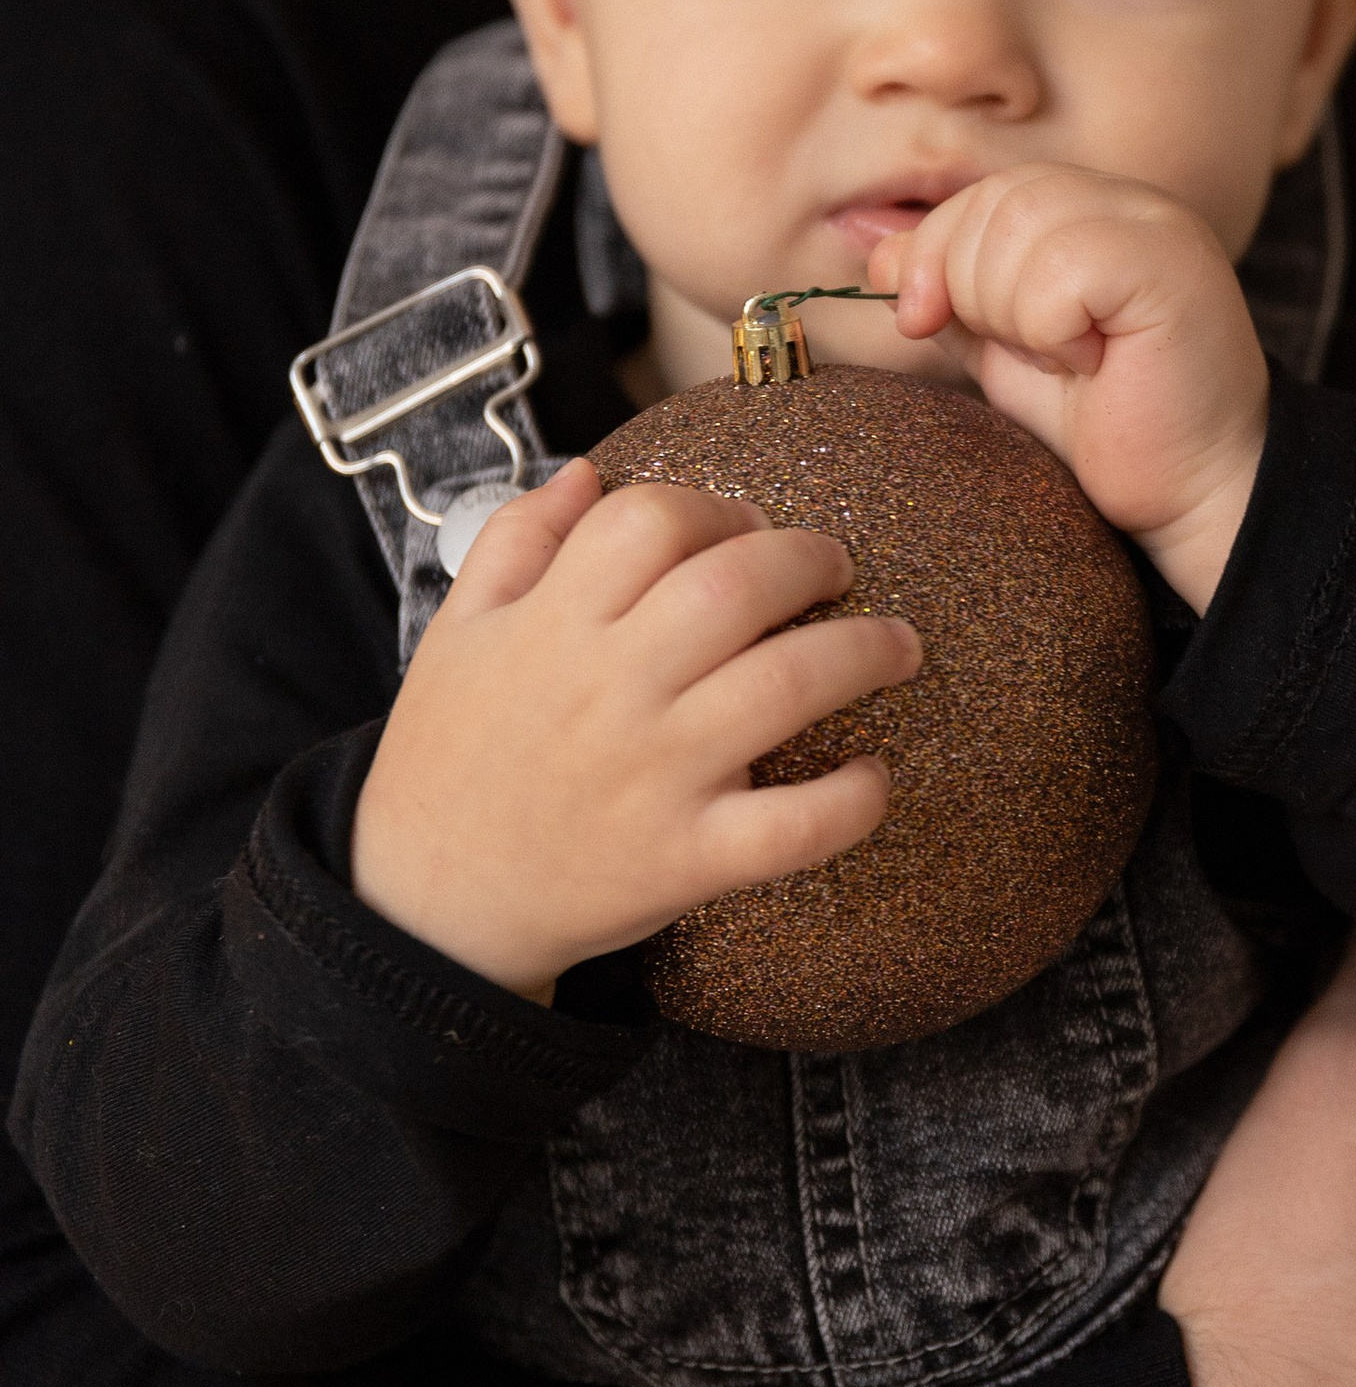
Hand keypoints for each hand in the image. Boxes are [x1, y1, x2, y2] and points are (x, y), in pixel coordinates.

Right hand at [351, 459, 921, 1000]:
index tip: (747, 530)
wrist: (426, 912)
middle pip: (736, 583)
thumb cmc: (447, 764)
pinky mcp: (683, 860)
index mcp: (550, 626)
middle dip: (811, 559)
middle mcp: (607, 690)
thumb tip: (584, 473)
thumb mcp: (454, 637)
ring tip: (898, 647)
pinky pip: (791, 827)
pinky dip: (849, 800)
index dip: (717, 508)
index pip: (652, 518)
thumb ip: (514, 543)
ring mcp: (652, 776)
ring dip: (864, 652)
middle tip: (837, 571)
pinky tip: (873, 776)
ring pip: (786, 684)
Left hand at [873, 164, 1266, 609]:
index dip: (934, 252)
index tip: (921, 321)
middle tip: (1024, 353)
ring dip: (1014, 312)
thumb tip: (879, 253)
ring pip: (1022, 225)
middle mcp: (1132, 203)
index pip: (985, 193)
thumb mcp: (1007, 350)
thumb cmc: (1110, 425)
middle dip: (966, 285)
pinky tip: (1092, 362)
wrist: (1196, 492)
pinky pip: (1063, 267)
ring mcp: (1158, 227)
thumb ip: (952, 295)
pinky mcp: (1171, 266)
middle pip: (996, 200)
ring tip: (1066, 358)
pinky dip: (1052, 327)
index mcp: (1095, 211)